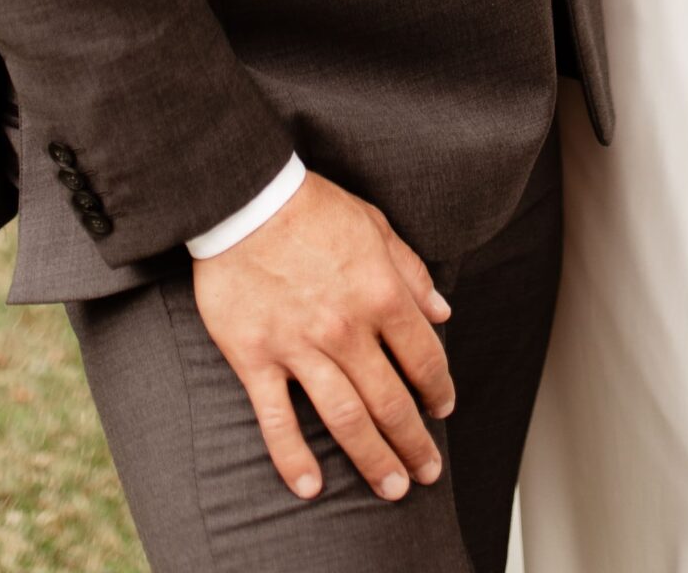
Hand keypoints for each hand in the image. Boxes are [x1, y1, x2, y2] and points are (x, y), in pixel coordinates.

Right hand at [192, 172, 454, 504]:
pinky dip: (293, 457)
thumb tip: (441, 312)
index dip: (439, 389)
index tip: (443, 408)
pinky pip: (277, 419)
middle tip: (427, 471)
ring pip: (346, 419)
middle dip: (414, 442)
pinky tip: (310, 487)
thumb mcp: (375, 226)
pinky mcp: (256, 358)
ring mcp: (299, 347)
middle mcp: (346, 329)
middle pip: (390, 401)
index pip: (423, 358)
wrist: (245, 199)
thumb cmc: (312, 208)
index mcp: (380, 294)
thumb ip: (411, 272)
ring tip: (392, 488)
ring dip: (373, 459)